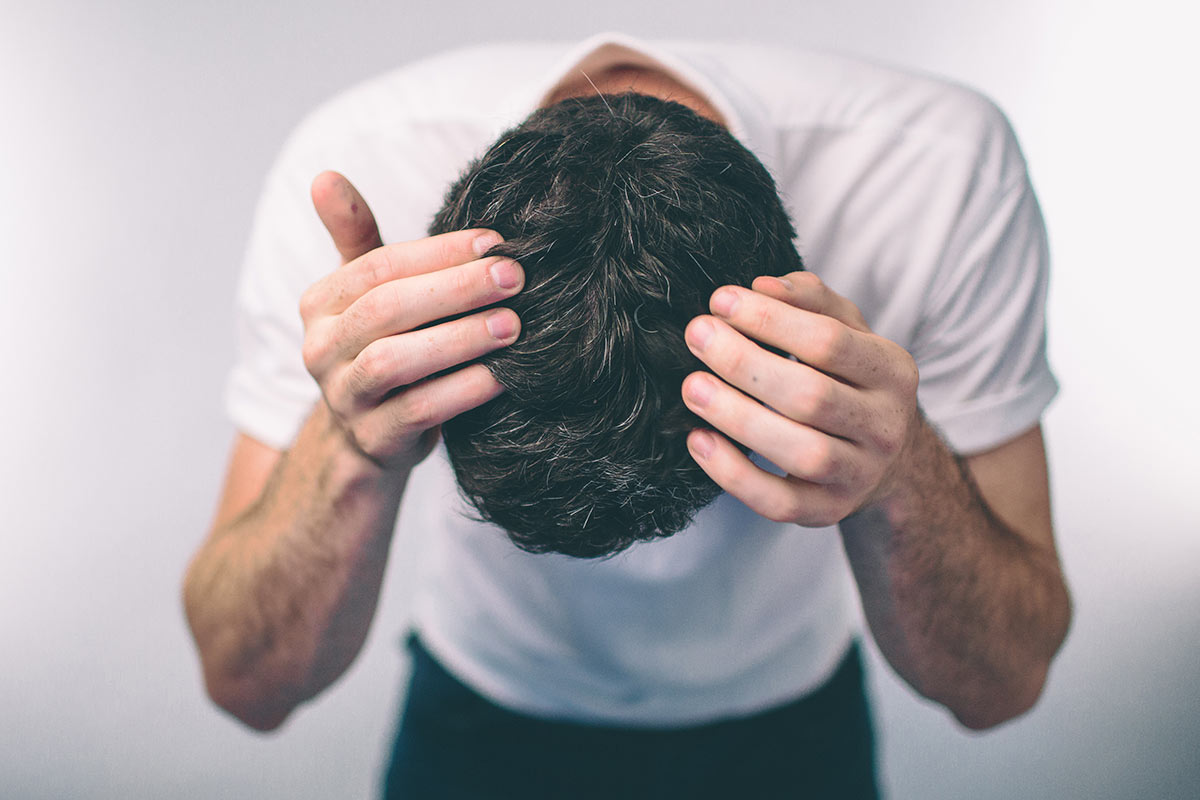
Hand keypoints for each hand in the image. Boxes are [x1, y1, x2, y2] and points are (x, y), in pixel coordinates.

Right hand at [300, 171, 523, 471]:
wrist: (372, 438)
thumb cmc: (383, 347)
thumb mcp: (367, 294)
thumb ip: (356, 237)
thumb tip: (325, 176)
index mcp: (321, 304)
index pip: (377, 267)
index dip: (437, 253)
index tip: (495, 242)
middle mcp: (321, 349)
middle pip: (386, 309)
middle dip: (455, 289)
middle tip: (514, 278)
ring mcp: (344, 398)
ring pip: (394, 362)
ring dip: (459, 339)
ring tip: (512, 326)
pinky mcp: (373, 439)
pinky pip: (417, 411)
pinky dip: (462, 392)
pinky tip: (502, 376)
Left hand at [681, 271, 919, 526]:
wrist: (884, 458)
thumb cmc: (850, 381)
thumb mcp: (847, 331)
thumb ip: (810, 301)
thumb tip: (761, 286)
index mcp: (892, 371)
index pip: (830, 342)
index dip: (770, 320)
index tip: (721, 301)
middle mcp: (885, 426)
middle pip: (812, 397)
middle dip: (745, 364)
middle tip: (698, 336)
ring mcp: (860, 475)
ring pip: (801, 453)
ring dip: (738, 418)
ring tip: (693, 386)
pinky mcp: (829, 511)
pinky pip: (780, 502)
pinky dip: (734, 474)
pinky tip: (699, 439)